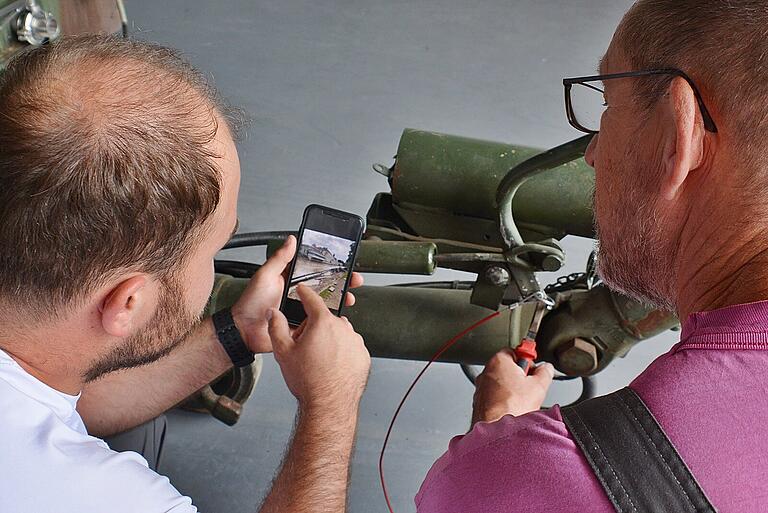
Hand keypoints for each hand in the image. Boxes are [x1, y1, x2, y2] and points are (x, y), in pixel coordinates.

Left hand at [230, 235, 363, 352]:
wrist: (245, 332)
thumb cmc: (251, 303)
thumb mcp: (265, 275)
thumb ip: (280, 258)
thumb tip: (291, 239)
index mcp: (292, 280)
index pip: (316, 270)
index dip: (330, 266)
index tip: (343, 262)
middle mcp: (299, 295)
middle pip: (326, 286)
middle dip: (342, 283)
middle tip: (353, 280)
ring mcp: (302, 311)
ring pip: (327, 304)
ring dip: (340, 300)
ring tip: (349, 297)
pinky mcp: (304, 326)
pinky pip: (320, 323)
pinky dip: (331, 320)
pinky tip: (338, 316)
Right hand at [267, 284, 370, 411]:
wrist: (329, 405)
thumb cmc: (308, 381)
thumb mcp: (283, 352)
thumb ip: (276, 327)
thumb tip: (273, 314)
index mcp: (323, 323)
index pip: (312, 299)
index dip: (305, 293)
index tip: (303, 291)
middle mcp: (343, 329)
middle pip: (325, 319)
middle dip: (315, 327)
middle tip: (305, 346)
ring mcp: (355, 342)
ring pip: (339, 333)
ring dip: (330, 339)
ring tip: (319, 360)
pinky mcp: (363, 356)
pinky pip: (350, 347)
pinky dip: (342, 352)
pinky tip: (331, 366)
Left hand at [471, 349, 553, 424]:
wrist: (498, 429)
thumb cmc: (512, 406)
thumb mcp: (539, 386)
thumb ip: (545, 372)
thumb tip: (547, 368)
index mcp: (499, 361)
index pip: (513, 351)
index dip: (526, 360)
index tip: (533, 366)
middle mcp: (486, 372)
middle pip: (506, 368)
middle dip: (519, 376)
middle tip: (529, 386)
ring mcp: (480, 388)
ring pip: (499, 384)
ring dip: (510, 390)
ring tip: (521, 401)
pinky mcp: (479, 402)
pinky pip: (493, 398)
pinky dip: (501, 401)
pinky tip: (511, 409)